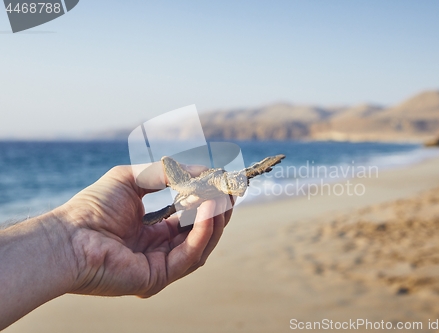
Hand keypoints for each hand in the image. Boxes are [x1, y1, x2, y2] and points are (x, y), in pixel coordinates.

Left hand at [57, 162, 232, 296]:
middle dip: (219, 210)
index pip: (191, 217)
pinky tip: (207, 209)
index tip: (223, 182)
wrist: (67, 237)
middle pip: (202, 232)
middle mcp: (160, 249)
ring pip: (202, 244)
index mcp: (154, 230)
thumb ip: (166, 173)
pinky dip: (203, 231)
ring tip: (221, 195)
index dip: (208, 200)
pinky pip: (191, 255)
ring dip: (215, 219)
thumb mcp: (133, 179)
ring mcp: (161, 265)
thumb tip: (202, 170)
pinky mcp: (159, 278)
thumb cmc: (92, 208)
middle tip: (231, 189)